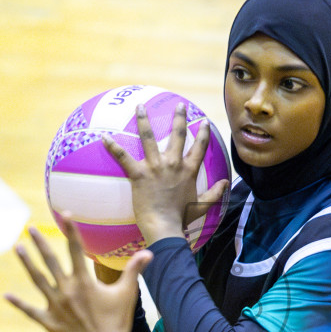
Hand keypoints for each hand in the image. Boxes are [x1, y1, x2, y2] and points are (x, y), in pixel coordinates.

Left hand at [8, 222, 149, 331]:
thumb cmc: (118, 322)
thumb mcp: (127, 293)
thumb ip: (134, 270)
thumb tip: (149, 252)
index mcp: (83, 282)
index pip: (75, 249)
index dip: (71, 230)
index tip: (65, 214)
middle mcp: (66, 290)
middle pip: (50, 261)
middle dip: (40, 243)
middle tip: (30, 229)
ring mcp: (55, 306)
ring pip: (37, 280)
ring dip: (26, 263)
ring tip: (17, 248)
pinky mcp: (49, 322)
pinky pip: (31, 311)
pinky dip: (19, 303)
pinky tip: (6, 295)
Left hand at [101, 103, 218, 244]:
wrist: (165, 227)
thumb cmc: (181, 218)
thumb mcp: (202, 206)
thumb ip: (215, 193)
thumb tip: (226, 183)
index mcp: (188, 171)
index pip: (199, 148)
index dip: (203, 133)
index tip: (203, 121)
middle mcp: (173, 164)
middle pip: (178, 135)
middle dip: (179, 117)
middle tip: (180, 104)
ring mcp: (155, 167)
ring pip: (148, 138)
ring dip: (144, 120)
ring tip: (140, 107)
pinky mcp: (139, 174)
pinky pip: (123, 157)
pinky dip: (113, 147)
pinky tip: (104, 137)